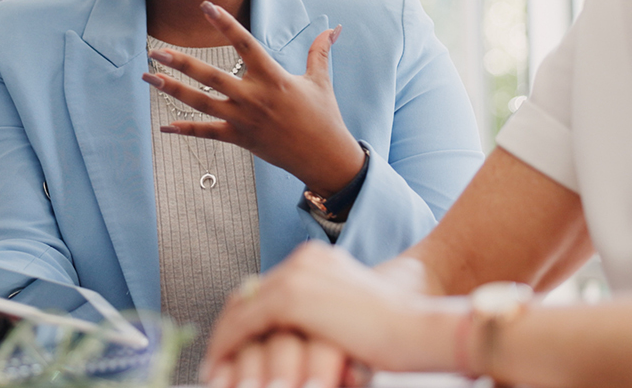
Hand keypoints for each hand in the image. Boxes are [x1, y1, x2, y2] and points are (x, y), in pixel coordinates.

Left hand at [142, 1, 365, 194]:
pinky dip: (186, 129)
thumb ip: (319, 52)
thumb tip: (333, 28)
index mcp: (273, 77)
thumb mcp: (321, 81)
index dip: (225, 23)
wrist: (325, 158)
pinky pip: (208, 133)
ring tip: (150, 78)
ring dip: (173, 90)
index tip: (205, 6)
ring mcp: (244, 119)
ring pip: (201, 103)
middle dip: (181, 63)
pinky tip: (165, 125)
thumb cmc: (324, 117)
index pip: (244, 44)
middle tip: (156, 51)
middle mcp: (254, 97)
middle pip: (210, 76)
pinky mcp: (240, 139)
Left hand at [202, 242, 459, 380]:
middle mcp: (302, 260)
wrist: (416, 328)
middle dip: (229, 330)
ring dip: (223, 343)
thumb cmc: (394, 331)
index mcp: (317, 260)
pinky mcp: (290, 298)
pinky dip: (225, 349)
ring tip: (214, 371)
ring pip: (240, 310)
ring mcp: (295, 276)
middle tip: (216, 360)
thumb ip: (319, 318)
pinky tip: (220, 371)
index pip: (266, 287)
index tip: (233, 345)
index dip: (245, 317)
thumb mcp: (348, 318)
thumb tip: (296, 338)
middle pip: (248, 294)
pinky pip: (242, 325)